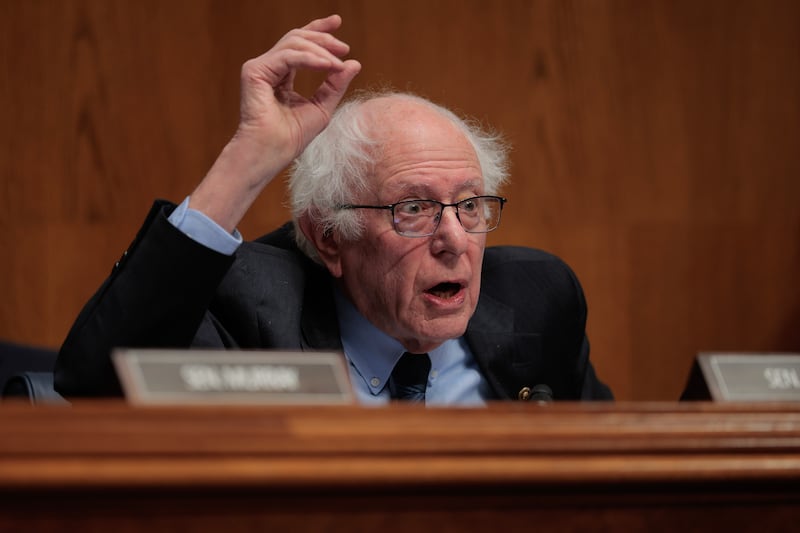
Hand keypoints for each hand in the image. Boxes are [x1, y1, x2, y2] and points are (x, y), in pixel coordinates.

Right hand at [191, 15, 360, 230]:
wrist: (272, 152)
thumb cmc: (292, 137)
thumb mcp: (323, 107)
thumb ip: (336, 84)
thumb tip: (354, 63)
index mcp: (283, 76)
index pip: (301, 45)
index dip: (318, 30)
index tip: (337, 22)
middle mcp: (270, 69)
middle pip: (297, 38)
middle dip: (322, 37)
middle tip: (344, 47)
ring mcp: (260, 68)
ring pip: (293, 43)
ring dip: (321, 50)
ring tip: (338, 63)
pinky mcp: (254, 71)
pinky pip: (288, 56)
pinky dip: (310, 58)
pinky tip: (327, 65)